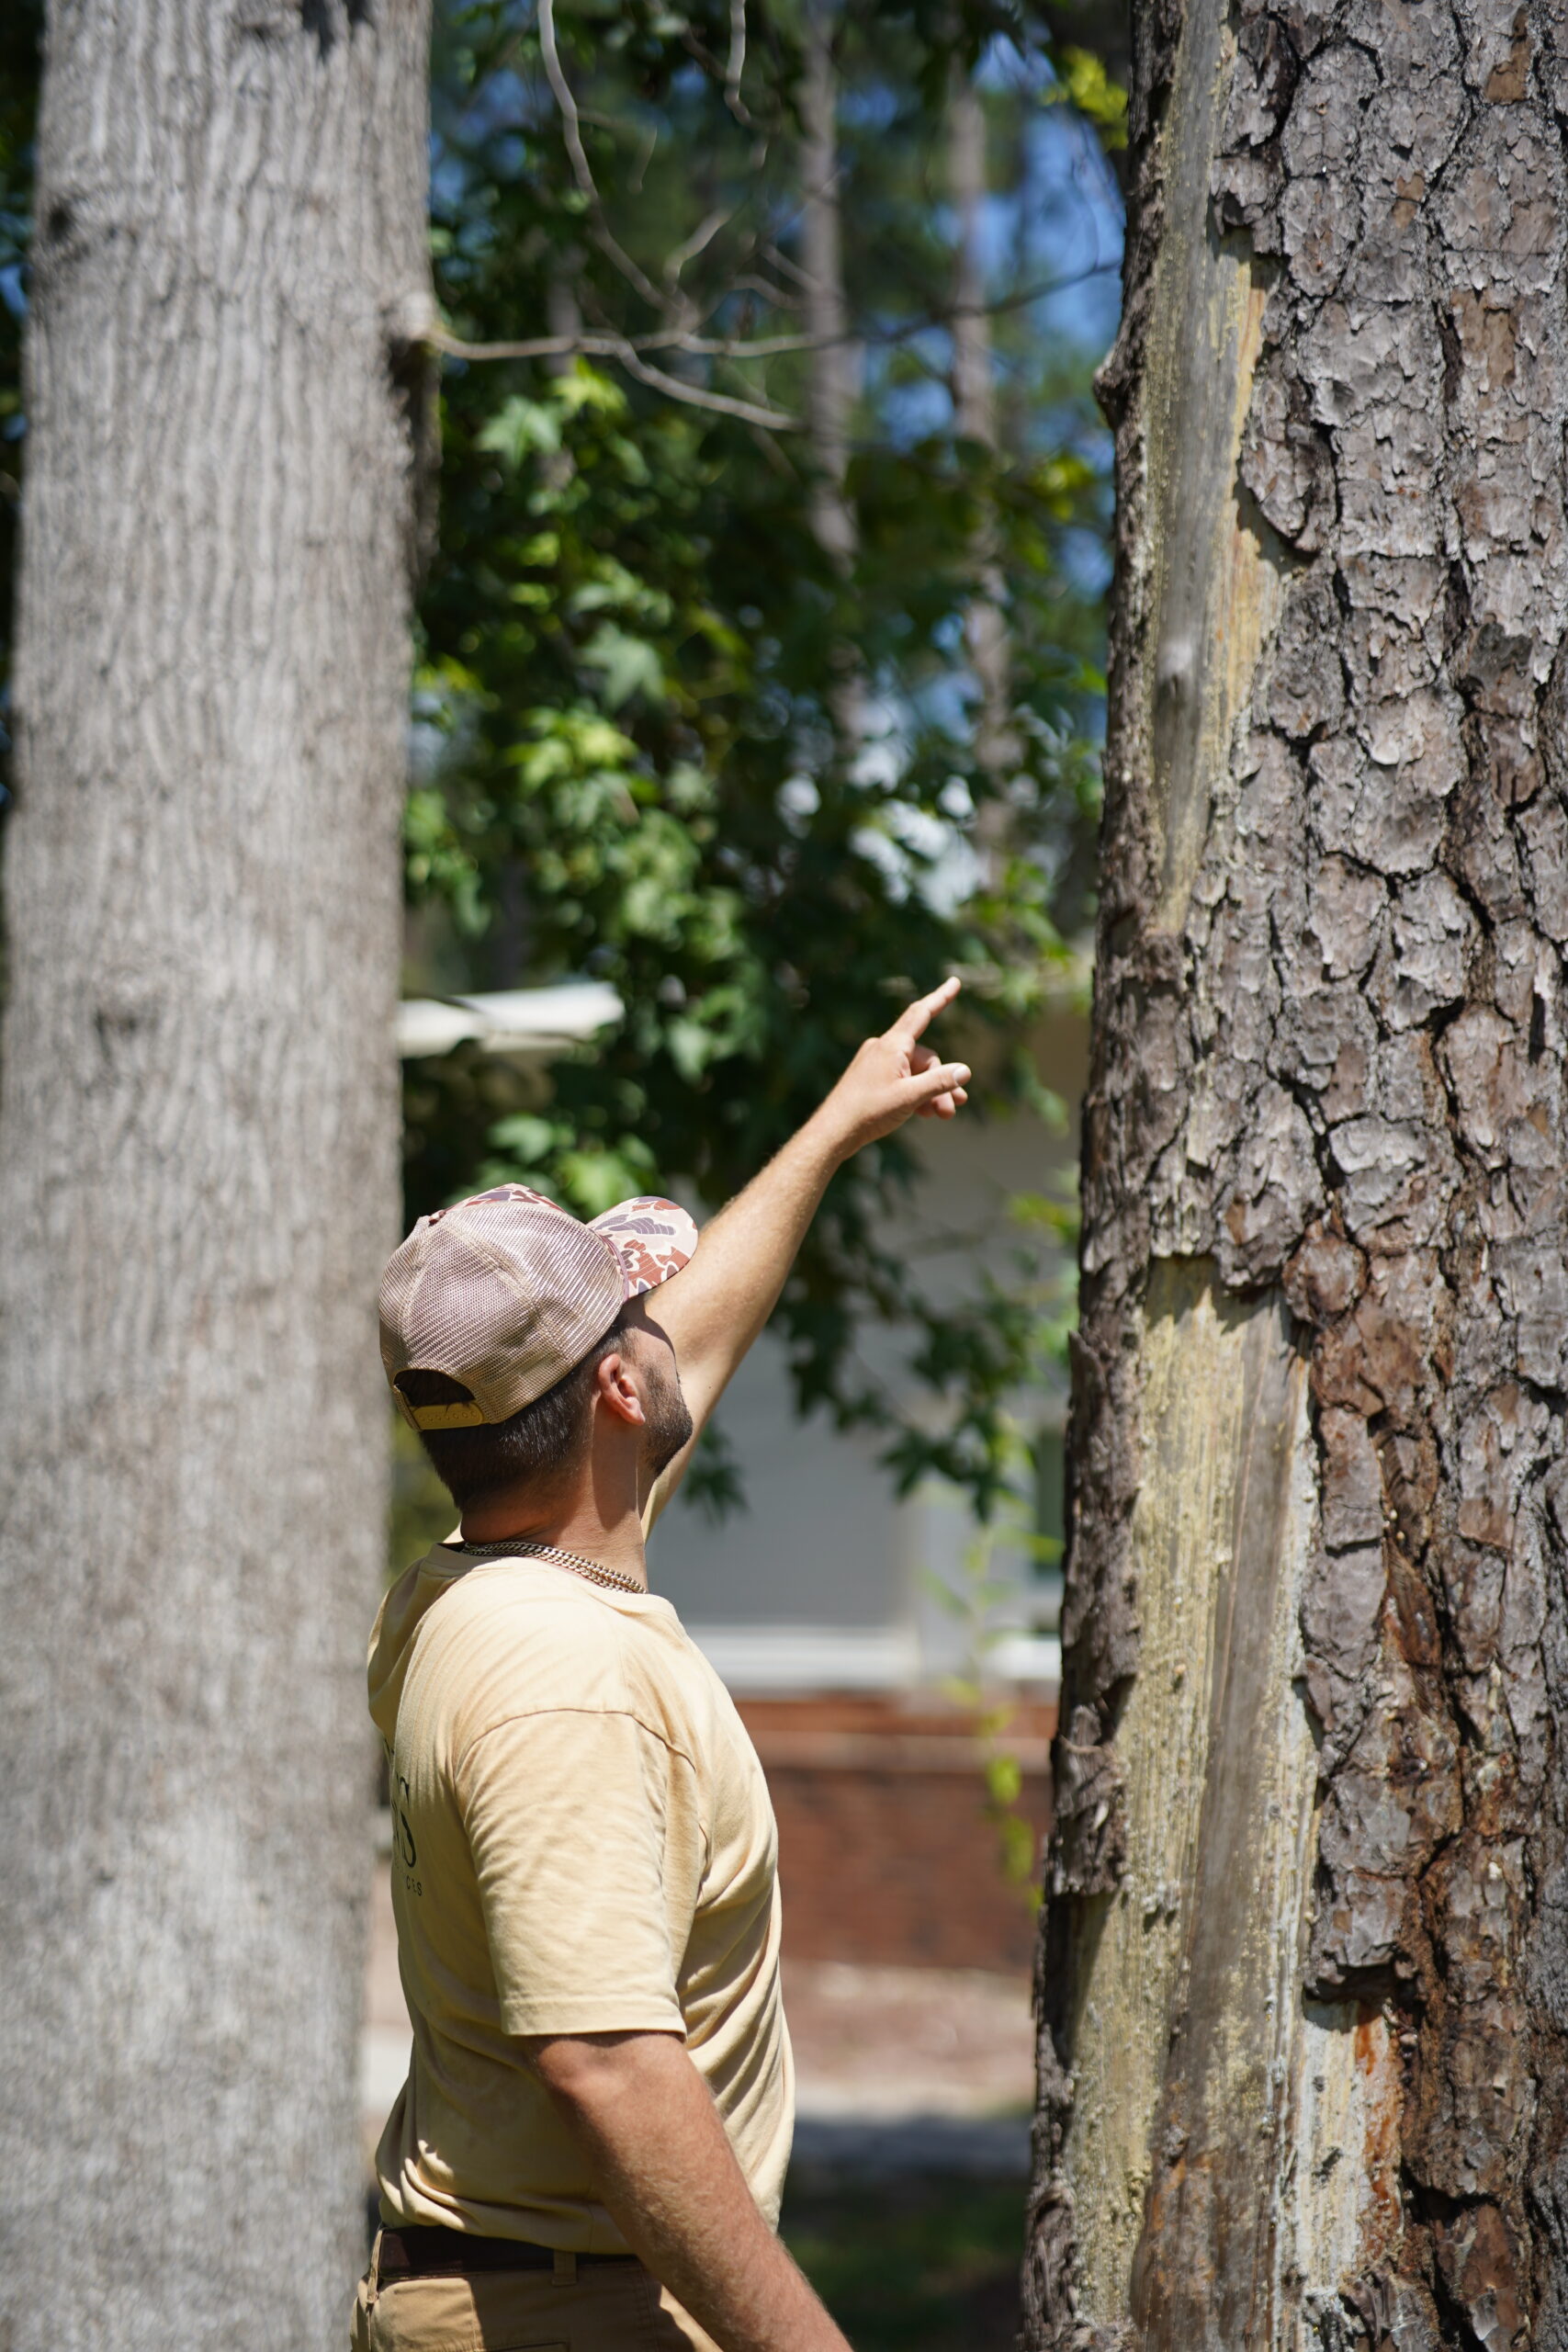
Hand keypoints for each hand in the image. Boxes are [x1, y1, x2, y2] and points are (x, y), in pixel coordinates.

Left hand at [814, 976, 970, 1160]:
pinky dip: (915, 1094)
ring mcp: (877, 1063)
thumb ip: (939, 1082)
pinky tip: (924, 1113)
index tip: (955, 982)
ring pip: (915, 1073)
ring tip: (942, 1116)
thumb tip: (965, 1071)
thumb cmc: (869, 1111)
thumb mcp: (910, 1097)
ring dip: (931, 1093)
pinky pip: (902, 1080)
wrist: (834, 1131)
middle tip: (951, 1111)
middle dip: (941, 1083)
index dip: (941, 998)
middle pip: (926, 1058)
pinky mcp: (872, 1078)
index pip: (922, 1014)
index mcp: (892, 1045)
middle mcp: (884, 1049)